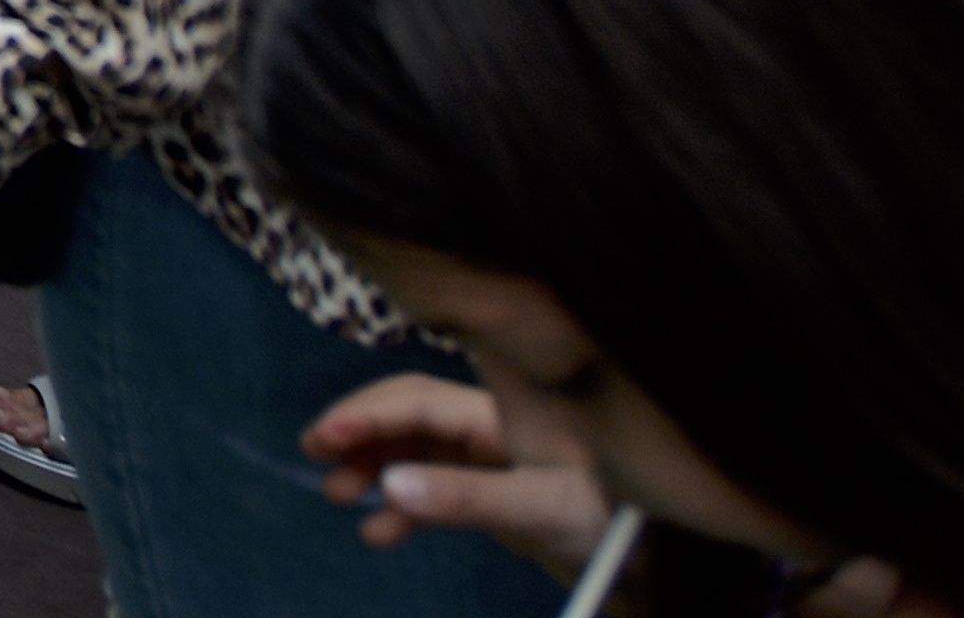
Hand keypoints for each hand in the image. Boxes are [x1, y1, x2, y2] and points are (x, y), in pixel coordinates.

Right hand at [300, 377, 604, 575]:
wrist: (650, 563)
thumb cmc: (605, 520)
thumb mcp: (538, 508)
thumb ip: (465, 498)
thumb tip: (389, 486)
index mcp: (498, 414)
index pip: (417, 401)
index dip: (366, 414)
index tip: (322, 437)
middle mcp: (487, 428)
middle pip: (408, 416)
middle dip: (359, 431)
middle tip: (313, 453)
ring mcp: (488, 460)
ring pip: (414, 451)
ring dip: (374, 468)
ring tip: (337, 494)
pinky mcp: (491, 494)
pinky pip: (432, 490)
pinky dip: (402, 509)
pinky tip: (380, 533)